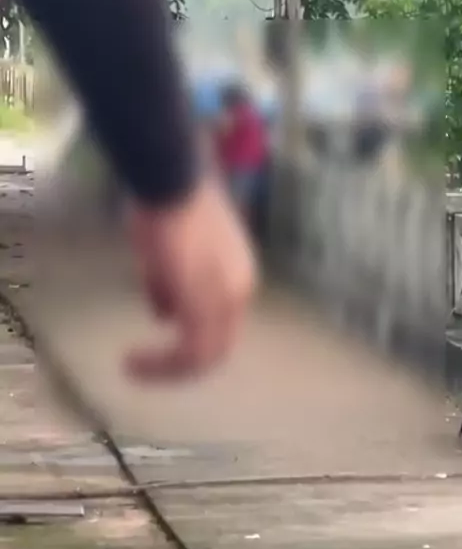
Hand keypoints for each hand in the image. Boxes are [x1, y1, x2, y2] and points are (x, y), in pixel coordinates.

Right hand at [126, 177, 257, 379]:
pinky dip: (162, 365)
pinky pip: (189, 353)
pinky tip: (133, 363)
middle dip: (180, 363)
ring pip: (203, 355)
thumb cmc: (167, 204)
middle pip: (217, 346)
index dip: (190, 341)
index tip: (157, 347)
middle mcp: (241, 290)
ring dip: (167, 368)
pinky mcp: (205, 306)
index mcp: (238, 275)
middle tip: (144, 367)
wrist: (170, 180)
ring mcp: (226, 299)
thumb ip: (169, 286)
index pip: (221, 323)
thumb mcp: (168, 253)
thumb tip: (163, 314)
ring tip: (133, 367)